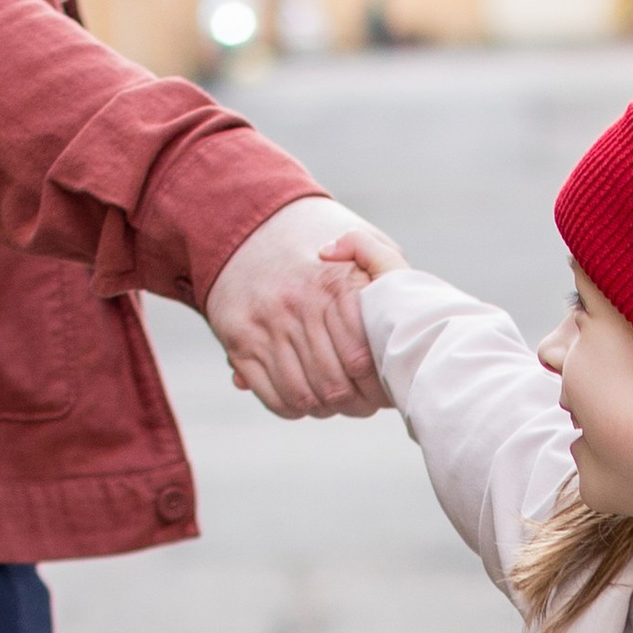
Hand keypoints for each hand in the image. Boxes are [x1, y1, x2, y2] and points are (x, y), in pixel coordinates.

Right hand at [205, 198, 394, 417]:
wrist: (249, 224)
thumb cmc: (318, 241)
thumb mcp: (360, 239)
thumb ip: (387, 269)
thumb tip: (392, 316)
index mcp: (334, 284)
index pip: (363, 359)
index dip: (380, 385)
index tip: (389, 388)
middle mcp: (298, 306)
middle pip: (335, 385)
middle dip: (356, 404)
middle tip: (367, 404)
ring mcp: (265, 326)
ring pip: (304, 396)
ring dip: (326, 409)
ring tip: (340, 402)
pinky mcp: (239, 342)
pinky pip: (272, 395)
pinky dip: (294, 408)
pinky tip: (308, 398)